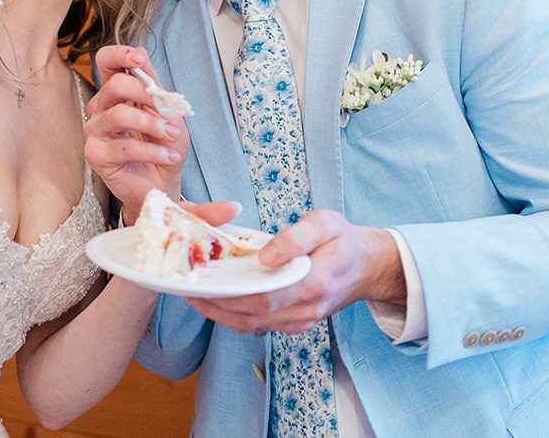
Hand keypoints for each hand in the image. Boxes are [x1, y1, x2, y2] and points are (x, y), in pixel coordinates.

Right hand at [84, 46, 188, 221]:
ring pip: (120, 115)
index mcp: (117, 92)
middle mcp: (102, 108)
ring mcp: (96, 131)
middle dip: (146, 93)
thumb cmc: (164, 145)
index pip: (106, 62)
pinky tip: (168, 156)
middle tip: (167, 109)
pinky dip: (152, 151)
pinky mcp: (95, 154)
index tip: (138, 59)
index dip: (119, 55)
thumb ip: (153, 85)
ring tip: (173, 136)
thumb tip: (140, 54)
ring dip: (153, 125)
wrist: (163, 182)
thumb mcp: (168, 111)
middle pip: (114, 85)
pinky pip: (124, 146)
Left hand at [184, 210, 403, 335]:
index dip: (228, 295)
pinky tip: (215, 297)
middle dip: (214, 305)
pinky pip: (258, 323)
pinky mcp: (293, 323)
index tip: (199, 284)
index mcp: (312, 285)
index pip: (263, 298)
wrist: (366, 266)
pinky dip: (232, 314)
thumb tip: (265, 255)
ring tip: (191, 292)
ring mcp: (299, 321)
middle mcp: (304, 310)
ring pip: (250, 324)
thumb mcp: (326, 223)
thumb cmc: (342, 240)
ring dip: (219, 312)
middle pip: (250, 316)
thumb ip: (296, 237)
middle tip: (183, 288)